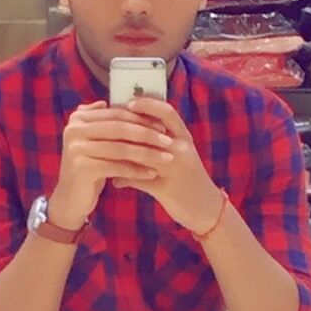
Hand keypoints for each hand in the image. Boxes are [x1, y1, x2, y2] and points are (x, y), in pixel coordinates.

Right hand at [47, 101, 174, 230]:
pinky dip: (136, 170)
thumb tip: (106, 102)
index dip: (141, 119)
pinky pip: (117, 167)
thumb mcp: (94, 142)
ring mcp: (76, 149)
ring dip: (147, 153)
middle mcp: (74, 130)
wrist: (71, 199)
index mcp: (78, 119)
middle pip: (120, 129)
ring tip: (166, 158)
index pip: (117, 115)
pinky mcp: (82, 168)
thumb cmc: (89, 168)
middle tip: (168, 141)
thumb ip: (100, 122)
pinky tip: (152, 173)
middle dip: (147, 135)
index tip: (163, 126)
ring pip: (121, 148)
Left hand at [112, 98, 223, 234]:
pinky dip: (124, 180)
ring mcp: (174, 168)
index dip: (148, 105)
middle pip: (152, 131)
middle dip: (128, 127)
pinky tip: (114, 182)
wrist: (206, 208)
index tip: (128, 102)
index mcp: (184, 138)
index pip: (167, 112)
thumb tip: (134, 127)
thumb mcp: (180, 155)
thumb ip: (161, 141)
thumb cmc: (189, 179)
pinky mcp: (166, 189)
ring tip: (103, 151)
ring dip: (121, 154)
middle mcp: (181, 149)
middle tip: (107, 124)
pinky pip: (139, 180)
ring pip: (142, 155)